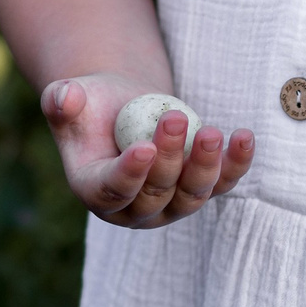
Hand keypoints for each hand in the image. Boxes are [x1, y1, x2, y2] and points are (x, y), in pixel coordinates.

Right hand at [39, 72, 253, 228]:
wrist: (122, 107)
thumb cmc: (91, 104)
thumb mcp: (68, 97)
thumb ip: (61, 99)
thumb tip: (67, 96)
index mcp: (94, 191)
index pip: (112, 191)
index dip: (128, 174)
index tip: (145, 149)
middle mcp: (133, 209)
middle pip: (156, 193)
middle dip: (170, 158)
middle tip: (176, 118)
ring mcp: (170, 204)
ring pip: (192, 194)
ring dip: (205, 165)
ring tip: (213, 132)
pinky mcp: (198, 190)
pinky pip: (221, 183)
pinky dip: (235, 164)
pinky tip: (244, 138)